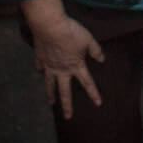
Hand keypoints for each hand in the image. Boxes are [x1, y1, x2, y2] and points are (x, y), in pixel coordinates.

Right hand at [24, 0, 104, 118]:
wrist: (50, 25)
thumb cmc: (71, 31)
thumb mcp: (88, 39)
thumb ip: (95, 50)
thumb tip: (102, 59)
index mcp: (75, 66)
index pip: (87, 82)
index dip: (93, 93)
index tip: (98, 103)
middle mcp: (61, 70)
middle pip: (65, 91)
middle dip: (67, 105)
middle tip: (68, 116)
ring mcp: (49, 65)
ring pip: (50, 83)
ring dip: (50, 94)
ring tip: (51, 102)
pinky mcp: (40, 57)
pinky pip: (40, 66)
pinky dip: (40, 70)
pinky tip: (39, 71)